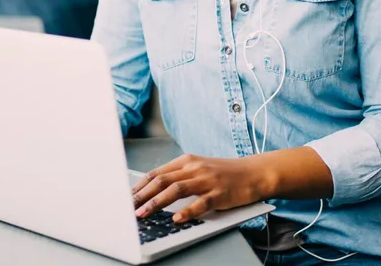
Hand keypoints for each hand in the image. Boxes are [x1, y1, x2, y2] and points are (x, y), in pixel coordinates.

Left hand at [132, 154, 270, 222]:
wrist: (253, 172)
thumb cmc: (223, 173)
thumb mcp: (198, 169)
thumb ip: (179, 176)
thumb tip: (154, 190)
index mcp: (186, 161)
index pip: (157, 173)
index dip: (140, 186)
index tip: (128, 197)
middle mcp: (194, 168)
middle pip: (162, 180)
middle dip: (143, 195)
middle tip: (130, 208)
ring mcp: (207, 180)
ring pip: (176, 190)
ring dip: (157, 203)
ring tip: (144, 214)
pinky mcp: (219, 193)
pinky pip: (200, 203)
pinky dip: (187, 211)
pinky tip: (177, 218)